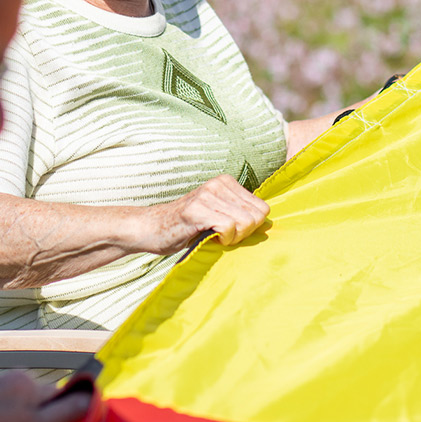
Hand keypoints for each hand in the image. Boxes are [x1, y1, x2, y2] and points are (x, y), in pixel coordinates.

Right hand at [149, 174, 269, 253]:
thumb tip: (269, 227)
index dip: (252, 226)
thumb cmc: (187, 227)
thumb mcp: (217, 213)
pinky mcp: (196, 210)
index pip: (263, 209)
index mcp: (226, 182)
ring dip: (233, 237)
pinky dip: (223, 239)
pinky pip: (228, 227)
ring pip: (245, 222)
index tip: (232, 231)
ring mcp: (206, 195)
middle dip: (244, 233)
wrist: (151, 229)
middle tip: (223, 236)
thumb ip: (239, 214)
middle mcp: (218, 184)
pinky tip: (209, 237)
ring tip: (214, 236)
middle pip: (257, 217)